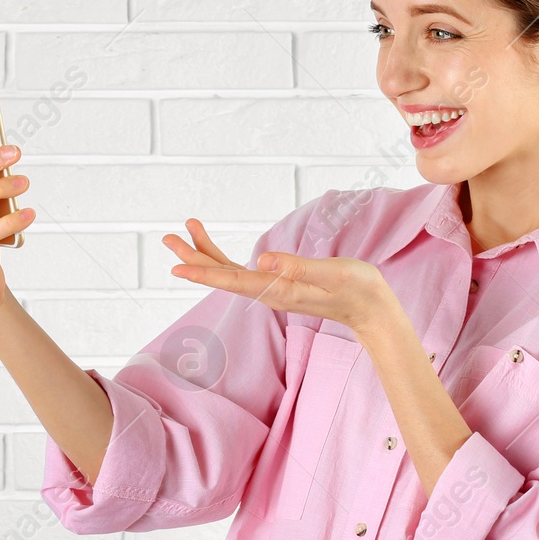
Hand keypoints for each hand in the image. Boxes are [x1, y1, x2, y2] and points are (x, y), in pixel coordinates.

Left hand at [163, 218, 400, 338]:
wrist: (370, 308)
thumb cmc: (357, 288)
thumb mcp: (332, 273)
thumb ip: (298, 267)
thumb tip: (263, 261)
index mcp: (279, 291)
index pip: (234, 281)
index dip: (204, 273)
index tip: (177, 267)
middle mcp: (270, 293)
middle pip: (223, 276)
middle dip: (194, 257)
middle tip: (168, 238)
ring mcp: (272, 290)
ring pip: (229, 273)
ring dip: (206, 254)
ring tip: (185, 231)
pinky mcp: (279, 285)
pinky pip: (243, 272)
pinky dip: (225, 258)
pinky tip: (215, 249)